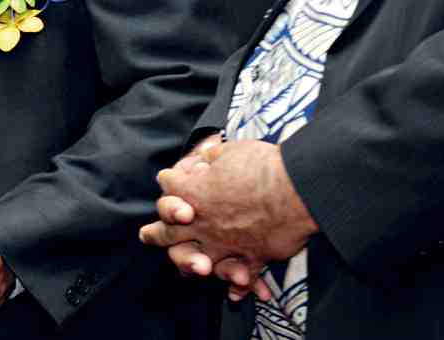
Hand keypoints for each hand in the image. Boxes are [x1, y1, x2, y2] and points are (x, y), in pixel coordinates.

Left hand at [139, 140, 316, 299]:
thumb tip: (208, 153)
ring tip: (187, 267)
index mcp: (193, 193)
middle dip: (156, 233)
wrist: (296, 190)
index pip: (169, 185)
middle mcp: (202, 222)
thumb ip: (213, 157)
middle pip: (168, 231)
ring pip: (196, 259)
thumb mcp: (230, 152)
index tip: (169, 179)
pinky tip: (236, 292)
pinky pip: (240, 275)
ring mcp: (223, 243)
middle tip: (146, 235)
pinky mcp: (250, 257)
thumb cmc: (262, 165)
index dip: (169, 180)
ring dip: (188, 264)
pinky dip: (239, 286)